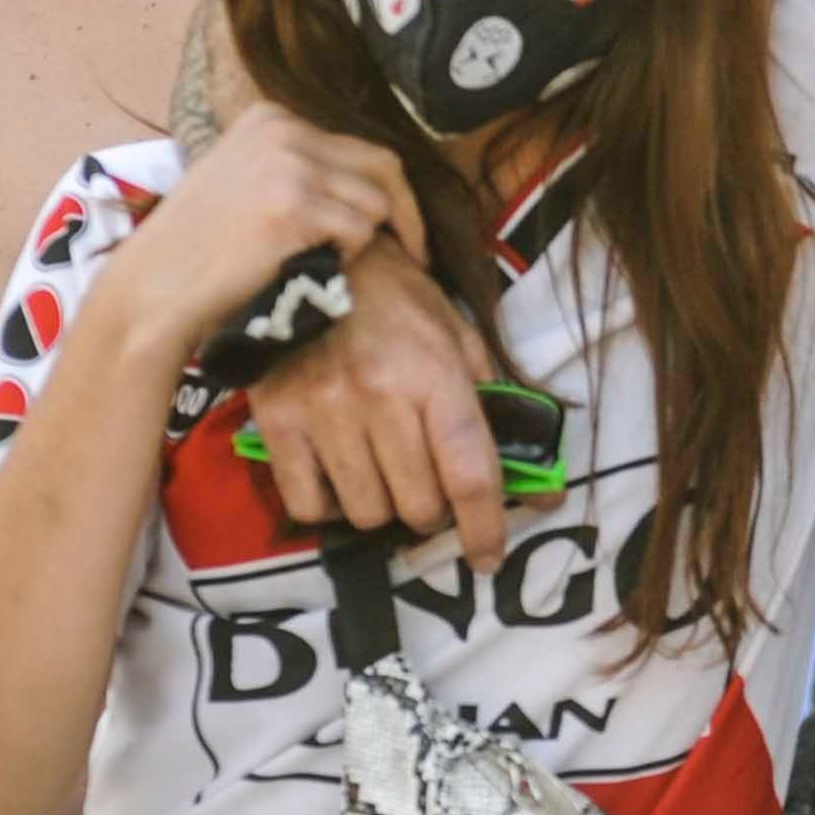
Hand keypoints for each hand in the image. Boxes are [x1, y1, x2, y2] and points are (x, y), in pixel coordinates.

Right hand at [112, 106, 420, 360]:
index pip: (359, 147)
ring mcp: (289, 166)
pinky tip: (310, 269)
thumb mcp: (241, 179)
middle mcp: (283, 130)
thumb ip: (294, 167)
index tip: (400, 226)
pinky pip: (360, 233)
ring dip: (362, 241)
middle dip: (406, 213)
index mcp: (270, 117)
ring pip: (375, 204)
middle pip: (383, 166)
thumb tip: (365, 183)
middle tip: (415, 253)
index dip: (389, 191)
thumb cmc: (197, 249)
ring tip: (323, 263)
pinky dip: (347, 258)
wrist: (155, 286)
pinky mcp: (294, 206)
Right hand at [244, 235, 515, 563]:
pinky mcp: (276, 421)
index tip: (489, 556)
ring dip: (382, 508)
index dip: (485, 527)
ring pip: (365, 513)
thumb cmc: (397, 300)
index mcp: (435, 374)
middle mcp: (380, 397)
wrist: (310, 259)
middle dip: (432, 512)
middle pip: (418, 506)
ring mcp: (324, 411)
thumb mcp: (458, 335)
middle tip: (428, 492)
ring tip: (382, 476)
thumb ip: (494, 405)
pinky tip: (338, 477)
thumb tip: (538, 484)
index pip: (469, 474)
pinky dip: (328, 505)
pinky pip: (308, 504)